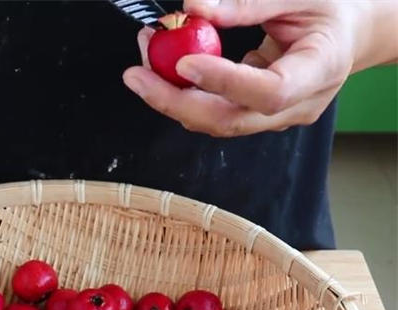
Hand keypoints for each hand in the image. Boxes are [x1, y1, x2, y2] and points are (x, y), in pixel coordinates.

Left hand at [122, 0, 396, 136]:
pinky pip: (215, 113)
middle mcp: (296, 105)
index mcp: (319, 71)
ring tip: (143, 62)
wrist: (350, 36)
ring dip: (172, 98)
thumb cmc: (332, 12)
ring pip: (215, 122)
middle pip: (229, 120)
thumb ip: (247, 4)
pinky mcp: (256, 116)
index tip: (184, 61)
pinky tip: (163, 71)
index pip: (268, 91)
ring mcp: (275, 117)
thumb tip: (194, 8)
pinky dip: (184, 96)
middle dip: (174, 102)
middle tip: (136, 76)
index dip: (223, 81)